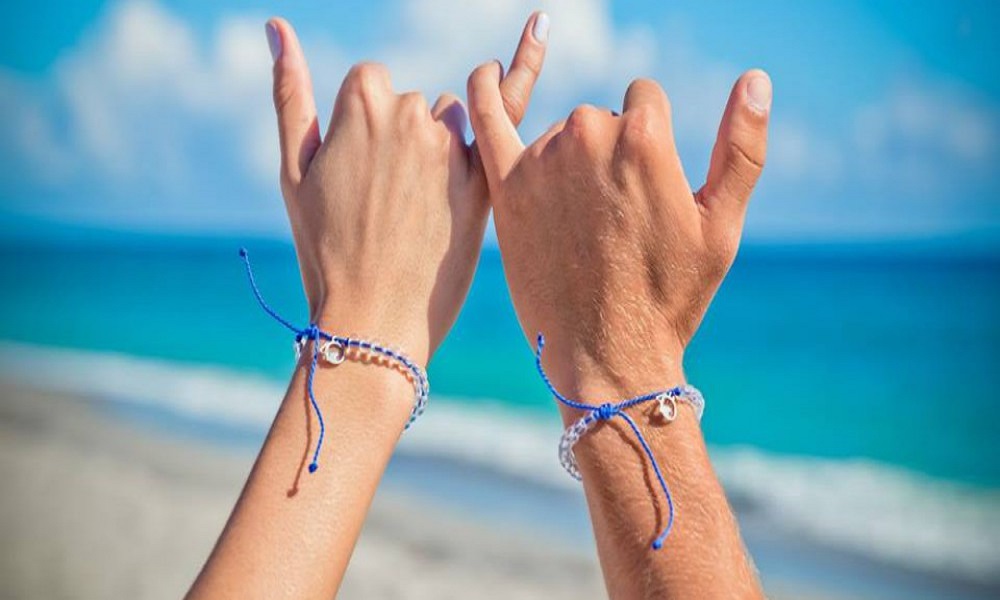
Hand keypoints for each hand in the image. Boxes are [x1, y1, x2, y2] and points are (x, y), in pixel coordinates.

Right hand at [267, 13, 546, 365]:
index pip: (370, 85)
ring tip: (419, 212)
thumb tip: (276, 25)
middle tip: (384, 207)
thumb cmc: (323, 250)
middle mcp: (412, 114)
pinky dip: (523, 68)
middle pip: (412, 105)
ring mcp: (454, 146)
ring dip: (439, 149)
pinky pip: (509, 115)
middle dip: (400, 142)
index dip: (361, 132)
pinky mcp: (487, 180)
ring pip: (451, 123)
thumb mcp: (295, 171)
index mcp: (362, 103)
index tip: (358, 177)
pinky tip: (542, 26)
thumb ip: (290, 92)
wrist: (372, 320)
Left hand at [468, 66, 771, 399]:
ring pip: (561, 134)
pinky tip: (489, 73)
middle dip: (614, 157)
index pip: (646, 100)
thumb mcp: (722, 225)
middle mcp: (588, 135)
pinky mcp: (506, 187)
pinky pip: (488, 119)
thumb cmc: (670, 296)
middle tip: (617, 223)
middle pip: (603, 119)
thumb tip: (756, 78)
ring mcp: (542, 159)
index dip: (653, 143)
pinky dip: (486, 90)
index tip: (648, 189)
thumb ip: (743, 147)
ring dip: (571, 164)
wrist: (606, 353)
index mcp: (644, 136)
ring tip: (583, 229)